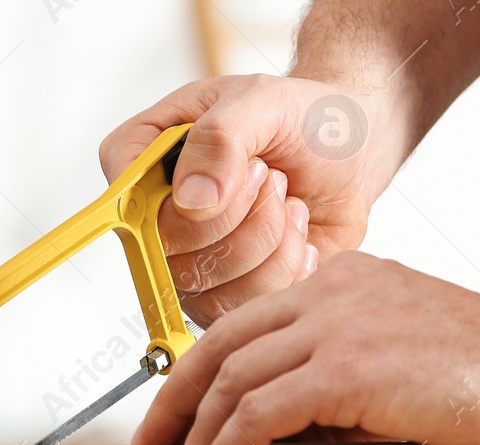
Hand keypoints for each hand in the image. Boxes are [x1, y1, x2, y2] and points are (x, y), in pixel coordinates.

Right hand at [100, 75, 398, 324]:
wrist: (351, 154)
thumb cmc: (301, 119)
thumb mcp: (264, 102)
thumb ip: (220, 139)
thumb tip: (190, 202)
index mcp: (146, 158)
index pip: (127, 201)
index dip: (185, 200)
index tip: (250, 165)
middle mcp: (158, 216)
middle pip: (170, 251)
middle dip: (243, 215)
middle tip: (273, 176)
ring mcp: (191, 262)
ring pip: (209, 286)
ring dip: (269, 241)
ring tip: (288, 202)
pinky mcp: (228, 294)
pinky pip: (244, 308)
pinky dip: (287, 269)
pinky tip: (299, 235)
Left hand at [131, 250, 479, 444]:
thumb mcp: (397, 355)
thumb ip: (338, 375)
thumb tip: (285, 430)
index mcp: (340, 281)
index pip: (248, 324)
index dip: (202, 368)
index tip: (180, 408)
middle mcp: (328, 292)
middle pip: (222, 344)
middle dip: (176, 399)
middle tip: (153, 442)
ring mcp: (335, 325)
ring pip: (233, 380)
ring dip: (199, 436)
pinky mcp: (346, 368)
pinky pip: (260, 412)